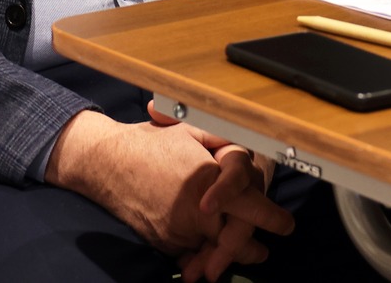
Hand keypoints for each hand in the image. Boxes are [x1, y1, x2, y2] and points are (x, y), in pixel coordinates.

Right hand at [46, 111, 287, 259]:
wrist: (105, 163)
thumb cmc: (149, 142)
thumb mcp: (191, 131)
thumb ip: (223, 142)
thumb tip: (249, 152)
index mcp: (207, 182)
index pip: (250, 207)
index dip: (272, 218)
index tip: (285, 224)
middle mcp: (195, 211)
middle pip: (236, 239)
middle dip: (251, 247)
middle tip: (262, 250)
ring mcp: (178, 231)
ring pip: (214, 250)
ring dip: (228, 255)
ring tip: (244, 254)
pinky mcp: (164, 243)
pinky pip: (190, 254)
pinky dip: (200, 257)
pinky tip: (208, 259)